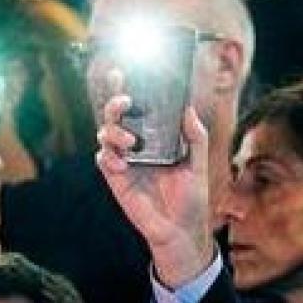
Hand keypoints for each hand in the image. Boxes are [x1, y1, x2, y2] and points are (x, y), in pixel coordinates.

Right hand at [94, 88, 212, 288]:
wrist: (183, 230)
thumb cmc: (191, 198)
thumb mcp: (198, 163)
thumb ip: (195, 136)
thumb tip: (188, 108)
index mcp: (156, 137)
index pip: (139, 108)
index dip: (126, 89)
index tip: (121, 72)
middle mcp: (137, 145)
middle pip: (115, 115)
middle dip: (114, 102)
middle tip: (126, 102)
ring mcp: (125, 161)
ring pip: (105, 134)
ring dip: (113, 130)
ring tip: (129, 141)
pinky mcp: (117, 179)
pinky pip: (103, 160)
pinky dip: (108, 156)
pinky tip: (121, 162)